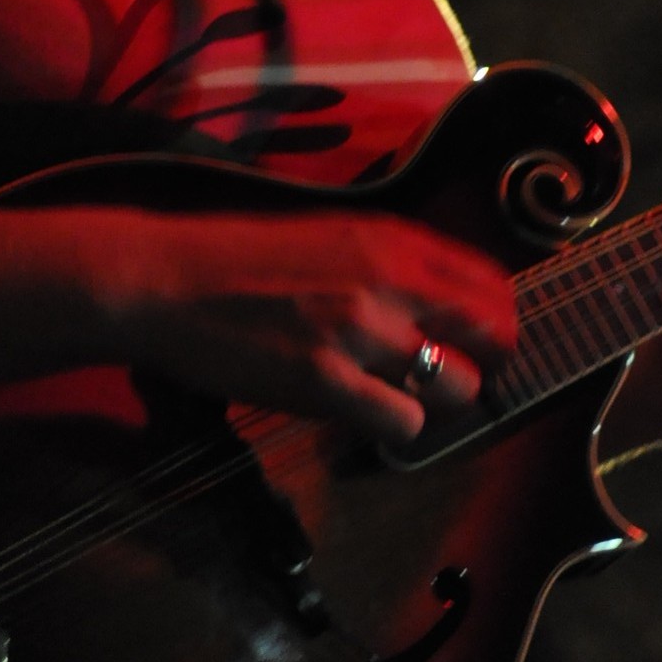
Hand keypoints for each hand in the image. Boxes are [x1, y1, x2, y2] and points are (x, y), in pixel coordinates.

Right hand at [111, 209, 517, 447]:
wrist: (165, 280)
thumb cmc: (237, 257)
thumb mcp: (327, 233)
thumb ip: (388, 260)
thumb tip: (437, 296)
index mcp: (390, 238)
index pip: (491, 282)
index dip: (496, 320)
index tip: (480, 340)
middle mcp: (388, 279)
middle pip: (495, 334)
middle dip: (488, 363)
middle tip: (457, 379)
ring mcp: (359, 332)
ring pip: (458, 386)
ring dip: (439, 401)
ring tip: (402, 398)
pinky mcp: (327, 383)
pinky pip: (404, 424)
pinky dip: (394, 428)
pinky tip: (363, 416)